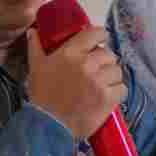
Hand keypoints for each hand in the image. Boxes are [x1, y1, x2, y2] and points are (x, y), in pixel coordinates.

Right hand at [25, 25, 125, 139]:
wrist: (49, 124)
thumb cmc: (42, 95)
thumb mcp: (36, 67)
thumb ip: (35, 47)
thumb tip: (33, 31)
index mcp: (71, 52)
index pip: (96, 33)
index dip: (100, 36)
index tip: (98, 43)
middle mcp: (88, 63)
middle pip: (109, 54)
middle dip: (104, 61)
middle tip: (97, 70)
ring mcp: (99, 81)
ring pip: (117, 71)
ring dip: (112, 77)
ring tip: (103, 84)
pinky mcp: (108, 98)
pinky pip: (122, 88)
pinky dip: (117, 92)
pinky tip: (107, 96)